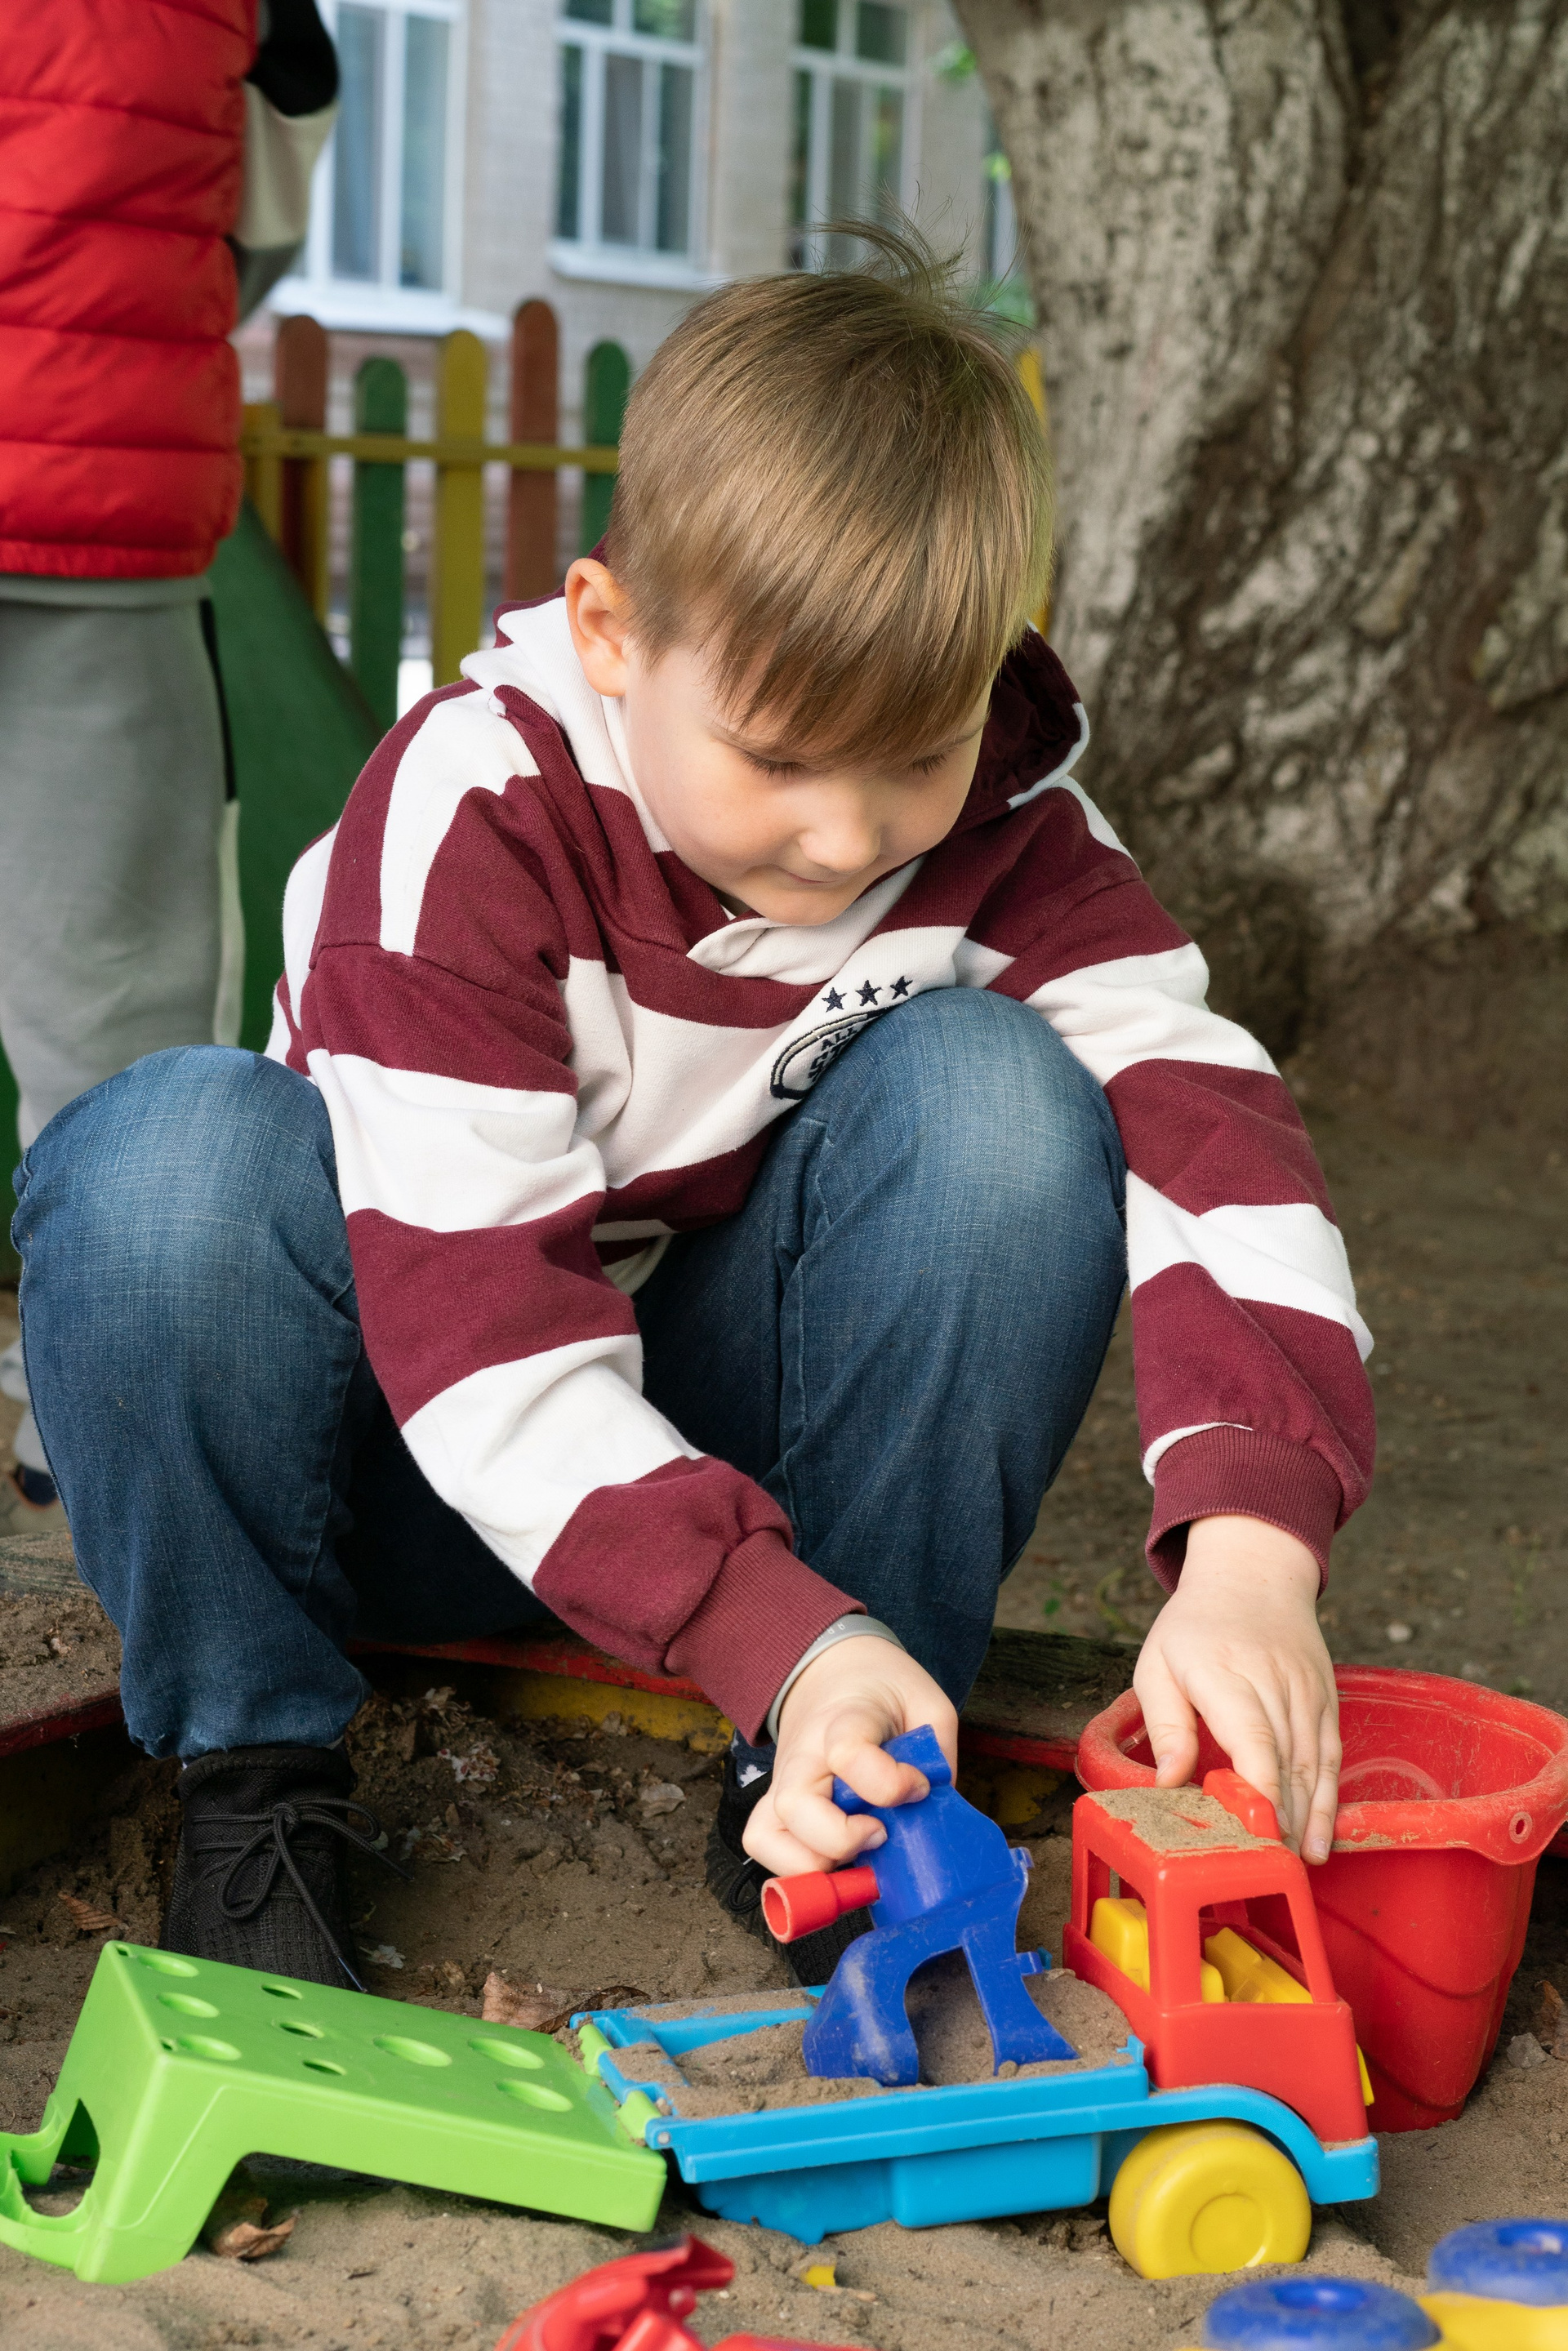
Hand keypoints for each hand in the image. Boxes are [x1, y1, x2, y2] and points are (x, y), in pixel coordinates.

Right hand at [741, 1637, 957, 1877]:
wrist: (831, 1671)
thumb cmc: (880, 1688)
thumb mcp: (924, 1702)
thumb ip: (939, 1755)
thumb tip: (935, 1813)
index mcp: (842, 1722)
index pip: (848, 1755)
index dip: (890, 1785)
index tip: (919, 1787)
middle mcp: (802, 1756)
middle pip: (796, 1807)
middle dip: (842, 1840)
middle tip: (882, 1834)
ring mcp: (782, 1783)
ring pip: (767, 1837)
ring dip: (814, 1863)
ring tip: (855, 1855)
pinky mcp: (775, 1805)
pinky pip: (764, 1845)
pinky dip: (794, 1867)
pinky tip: (836, 1860)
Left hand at [1133, 1515, 1340, 1862]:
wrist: (1252, 1575)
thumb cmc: (1195, 1627)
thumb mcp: (1157, 1664)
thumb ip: (1164, 1725)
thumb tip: (1168, 1783)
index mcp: (1224, 1672)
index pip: (1252, 1737)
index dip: (1259, 1788)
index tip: (1255, 1832)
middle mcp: (1274, 1683)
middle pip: (1286, 1759)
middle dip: (1281, 1819)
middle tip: (1270, 1869)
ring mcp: (1307, 1691)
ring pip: (1315, 1762)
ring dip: (1309, 1816)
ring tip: (1300, 1863)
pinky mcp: (1325, 1700)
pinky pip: (1332, 1754)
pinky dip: (1330, 1796)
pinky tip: (1322, 1834)